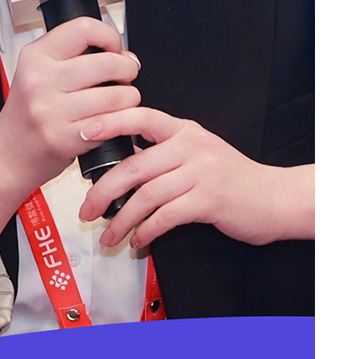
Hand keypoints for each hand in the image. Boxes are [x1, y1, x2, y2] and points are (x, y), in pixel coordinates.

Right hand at [0, 15, 141, 203]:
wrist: (7, 153)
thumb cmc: (27, 113)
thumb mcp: (37, 73)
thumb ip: (71, 57)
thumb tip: (121, 53)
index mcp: (35, 56)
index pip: (83, 28)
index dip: (109, 36)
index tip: (115, 48)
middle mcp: (41, 80)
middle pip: (107, 62)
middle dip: (128, 69)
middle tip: (126, 75)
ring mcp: (51, 110)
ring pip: (115, 95)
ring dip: (129, 98)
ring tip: (122, 101)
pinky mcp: (64, 138)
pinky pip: (110, 123)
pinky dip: (120, 122)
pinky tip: (112, 121)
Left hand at [77, 107, 314, 247]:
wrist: (275, 198)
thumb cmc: (232, 178)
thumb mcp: (196, 154)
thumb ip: (162, 154)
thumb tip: (121, 160)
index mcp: (183, 130)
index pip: (141, 117)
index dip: (110, 122)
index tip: (83, 133)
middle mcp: (190, 146)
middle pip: (134, 165)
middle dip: (103, 191)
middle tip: (86, 210)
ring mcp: (201, 172)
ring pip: (147, 195)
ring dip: (122, 220)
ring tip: (108, 236)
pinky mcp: (209, 200)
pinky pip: (167, 216)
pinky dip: (147, 231)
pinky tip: (138, 241)